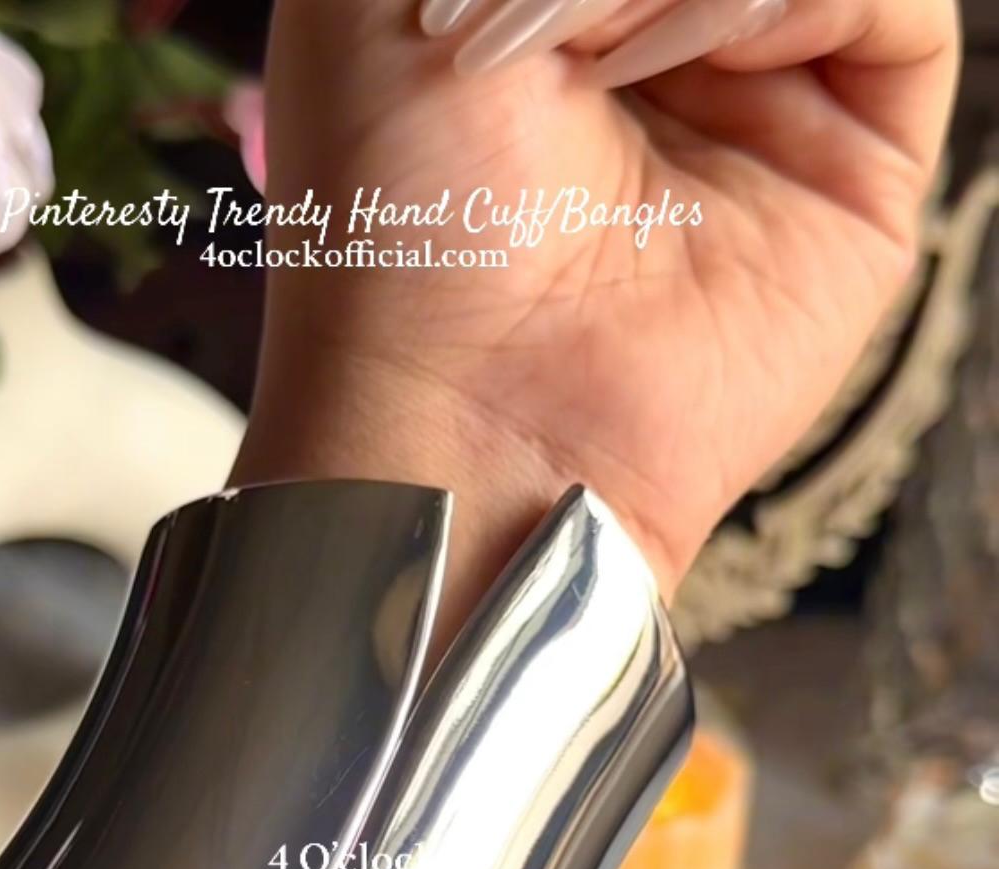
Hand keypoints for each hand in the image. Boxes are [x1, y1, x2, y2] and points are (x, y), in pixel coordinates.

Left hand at [239, 0, 958, 601]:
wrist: (463, 398)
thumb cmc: (398, 219)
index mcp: (562, 13)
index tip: (469, 10)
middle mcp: (672, 50)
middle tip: (553, 41)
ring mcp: (772, 109)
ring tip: (594, 70)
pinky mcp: (858, 175)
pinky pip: (902, 10)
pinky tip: (713, 54)